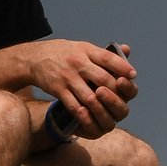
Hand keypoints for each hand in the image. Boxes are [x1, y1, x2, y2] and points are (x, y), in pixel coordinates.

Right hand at [16, 39, 136, 136]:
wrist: (34, 58)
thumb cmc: (63, 53)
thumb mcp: (82, 47)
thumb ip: (104, 52)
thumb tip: (128, 50)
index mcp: (86, 50)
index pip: (108, 58)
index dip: (122, 66)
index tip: (132, 75)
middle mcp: (78, 63)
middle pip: (103, 79)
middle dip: (115, 92)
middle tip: (122, 100)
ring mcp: (68, 77)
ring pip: (90, 96)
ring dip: (102, 107)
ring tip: (110, 113)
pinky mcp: (58, 90)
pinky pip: (74, 106)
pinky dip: (85, 115)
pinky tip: (92, 119)